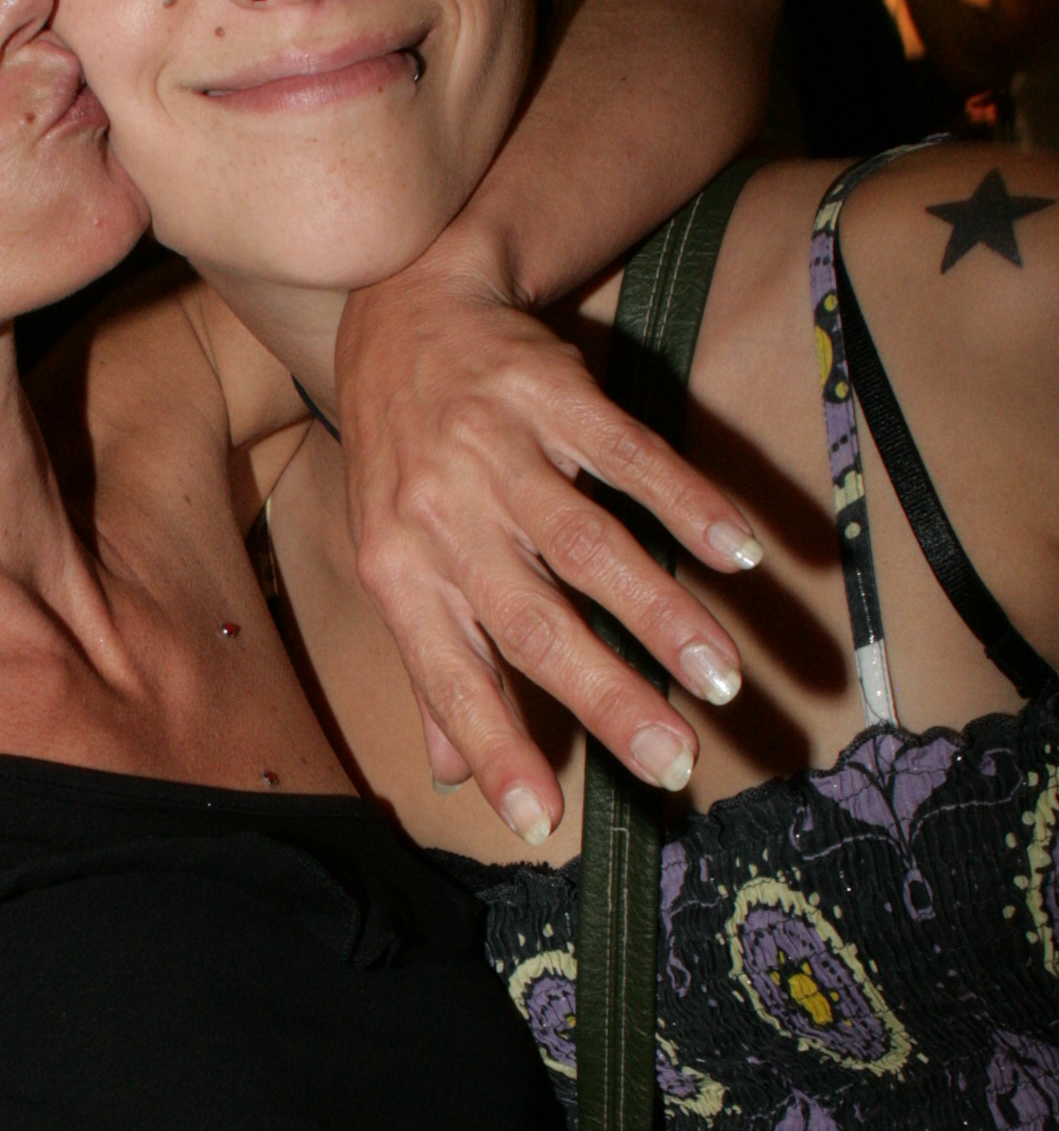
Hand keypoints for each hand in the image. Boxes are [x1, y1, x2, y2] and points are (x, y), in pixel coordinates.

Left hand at [335, 259, 760, 842]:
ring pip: (586, 544)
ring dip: (658, 611)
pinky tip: (736, 549)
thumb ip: (434, 668)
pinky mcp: (552, 394)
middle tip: (674, 760)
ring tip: (721, 675)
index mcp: (402, 576)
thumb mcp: (394, 561)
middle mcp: (444, 520)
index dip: (492, 747)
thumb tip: (449, 773)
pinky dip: (683, 501)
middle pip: (531, 621)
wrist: (403, 310)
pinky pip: (626, 454)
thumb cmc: (401, 460)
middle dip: (604, 696)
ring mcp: (498, 453)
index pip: (449, 676)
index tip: (539, 821)